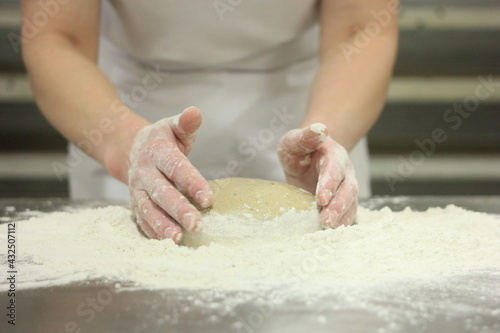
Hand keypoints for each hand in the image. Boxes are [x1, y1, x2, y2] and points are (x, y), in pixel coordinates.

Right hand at [128, 107, 211, 241]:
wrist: (131, 148)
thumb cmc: (163, 139)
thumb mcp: (173, 127)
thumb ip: (186, 123)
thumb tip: (195, 112)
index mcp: (157, 151)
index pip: (175, 167)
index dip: (191, 182)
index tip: (208, 198)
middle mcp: (144, 171)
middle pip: (161, 192)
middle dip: (178, 209)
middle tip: (196, 224)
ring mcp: (137, 189)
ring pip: (148, 208)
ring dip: (162, 224)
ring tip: (178, 238)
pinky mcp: (135, 202)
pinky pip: (141, 218)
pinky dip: (152, 231)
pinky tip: (166, 242)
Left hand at [278, 124, 357, 227]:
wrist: (308, 157)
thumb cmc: (299, 149)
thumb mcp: (295, 140)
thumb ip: (305, 136)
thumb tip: (320, 129)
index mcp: (334, 155)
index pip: (334, 169)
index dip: (329, 183)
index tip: (321, 198)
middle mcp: (345, 173)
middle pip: (347, 190)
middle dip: (338, 206)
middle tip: (326, 221)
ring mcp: (346, 189)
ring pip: (350, 205)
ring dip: (342, 219)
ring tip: (330, 232)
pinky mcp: (342, 203)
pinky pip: (347, 215)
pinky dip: (342, 226)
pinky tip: (332, 237)